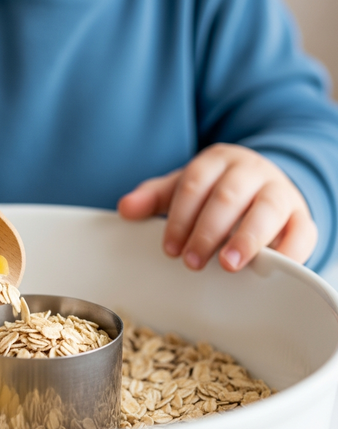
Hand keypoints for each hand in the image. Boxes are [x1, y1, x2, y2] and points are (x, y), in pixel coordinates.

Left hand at [117, 143, 316, 270]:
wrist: (261, 185)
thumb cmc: (215, 190)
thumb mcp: (182, 188)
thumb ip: (154, 198)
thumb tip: (125, 208)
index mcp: (217, 160)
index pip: (195, 184)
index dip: (181, 216)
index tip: (169, 247)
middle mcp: (251, 171)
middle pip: (228, 197)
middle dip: (207, 231)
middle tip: (192, 261)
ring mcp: (280, 192)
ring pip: (267, 210)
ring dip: (246, 239)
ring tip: (229, 264)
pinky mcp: (301, 217)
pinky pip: (303, 232)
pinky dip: (289, 251)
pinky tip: (269, 268)